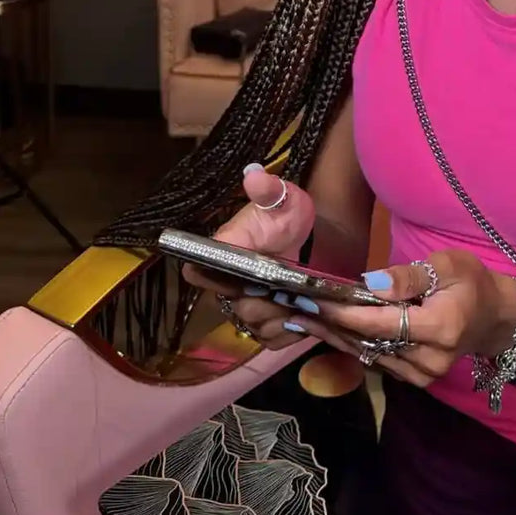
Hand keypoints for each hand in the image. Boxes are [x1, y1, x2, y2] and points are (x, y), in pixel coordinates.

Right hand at [182, 166, 316, 350]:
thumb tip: (254, 175)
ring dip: (278, 321)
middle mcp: (229, 283)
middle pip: (234, 308)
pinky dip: (287, 334)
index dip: (213, 281)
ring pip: (253, 327)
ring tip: (297, 306)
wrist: (316, 236)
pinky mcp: (269, 321)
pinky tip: (302, 319)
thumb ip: (269, 190)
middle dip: (261, 306)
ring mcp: (248, 304)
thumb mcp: (284, 199)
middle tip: (285, 295)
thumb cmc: (290, 216)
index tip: (240, 282)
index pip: (199, 271)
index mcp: (225, 252)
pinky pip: (271, 340)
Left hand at [278, 249, 515, 388]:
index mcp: (440, 328)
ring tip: (298, 320)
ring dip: (332, 337)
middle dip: (328, 325)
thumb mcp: (449, 266)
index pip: (381, 323)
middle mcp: (428, 359)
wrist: (495, 319)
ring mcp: (421, 375)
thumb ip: (411, 276)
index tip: (313, 300)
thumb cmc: (472, 283)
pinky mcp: (414, 379)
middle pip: (368, 342)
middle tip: (292, 309)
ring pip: (367, 355)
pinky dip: (349, 345)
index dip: (345, 313)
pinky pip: (375, 361)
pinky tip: (325, 331)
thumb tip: (372, 283)